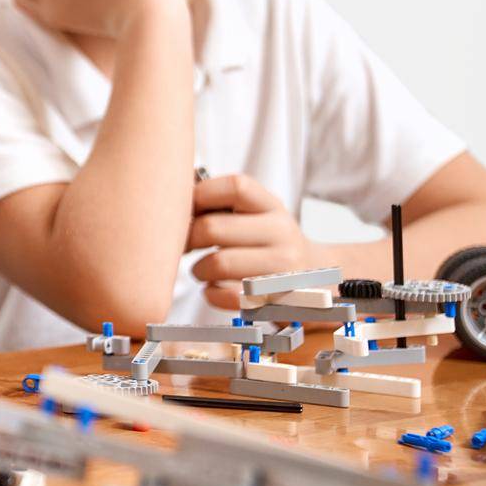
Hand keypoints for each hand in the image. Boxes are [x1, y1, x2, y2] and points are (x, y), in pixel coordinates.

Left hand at [188, 174, 319, 309]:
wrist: (318, 280)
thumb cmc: (269, 243)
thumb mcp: (257, 215)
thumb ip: (222, 205)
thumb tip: (167, 201)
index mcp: (272, 206)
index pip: (235, 186)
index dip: (201, 195)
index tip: (188, 210)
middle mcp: (282, 233)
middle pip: (213, 228)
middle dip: (188, 240)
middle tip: (185, 247)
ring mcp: (283, 268)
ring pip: (217, 264)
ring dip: (198, 269)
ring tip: (201, 270)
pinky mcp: (277, 299)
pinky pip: (227, 296)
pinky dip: (210, 293)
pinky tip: (214, 288)